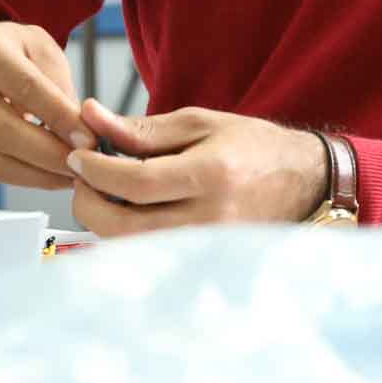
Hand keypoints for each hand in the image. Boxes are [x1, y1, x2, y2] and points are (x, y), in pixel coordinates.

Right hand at [0, 23, 91, 188]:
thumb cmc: (10, 53)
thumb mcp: (40, 49)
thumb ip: (59, 85)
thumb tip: (80, 131)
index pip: (25, 87)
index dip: (60, 117)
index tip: (88, 138)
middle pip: (5, 131)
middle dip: (50, 154)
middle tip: (82, 163)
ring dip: (38, 174)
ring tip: (70, 175)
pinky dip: (22, 178)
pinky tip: (48, 176)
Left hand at [63, 100, 327, 236]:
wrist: (304, 182)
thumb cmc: (254, 148)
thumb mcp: (200, 123)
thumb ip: (142, 128)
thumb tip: (91, 119)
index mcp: (211, 175)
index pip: (135, 183)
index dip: (95, 171)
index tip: (77, 156)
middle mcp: (211, 218)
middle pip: (124, 227)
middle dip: (89, 202)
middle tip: (82, 178)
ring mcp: (209, 248)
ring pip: (132, 247)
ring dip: (104, 220)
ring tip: (105, 191)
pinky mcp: (205, 264)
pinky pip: (151, 256)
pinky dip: (128, 236)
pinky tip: (129, 212)